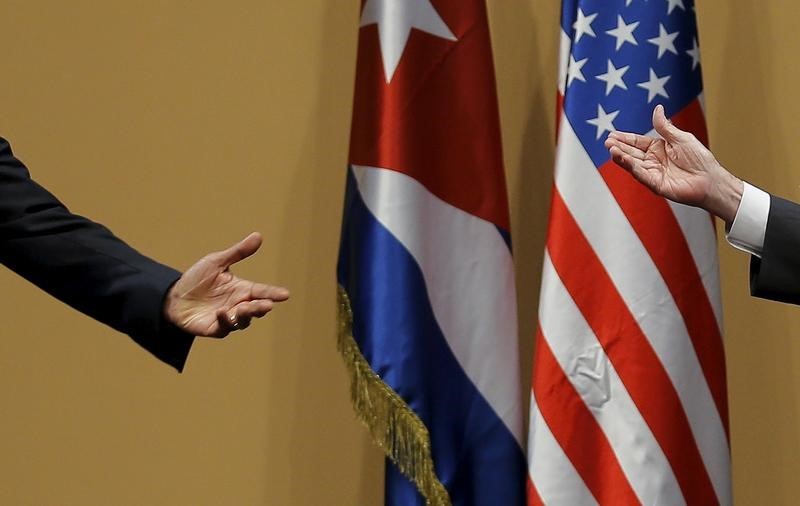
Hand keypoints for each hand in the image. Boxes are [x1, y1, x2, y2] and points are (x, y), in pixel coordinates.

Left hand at [163, 232, 288, 337]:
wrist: (173, 296)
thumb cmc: (197, 279)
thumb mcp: (217, 262)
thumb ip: (238, 252)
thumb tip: (258, 235)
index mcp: (242, 289)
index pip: (261, 291)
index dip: (273, 293)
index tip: (285, 294)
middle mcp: (238, 305)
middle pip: (256, 308)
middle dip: (261, 307)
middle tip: (267, 304)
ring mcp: (228, 318)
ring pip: (243, 321)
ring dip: (245, 315)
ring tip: (243, 307)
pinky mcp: (215, 328)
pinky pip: (224, 327)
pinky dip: (224, 320)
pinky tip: (221, 312)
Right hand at [604, 104, 742, 224]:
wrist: (711, 179)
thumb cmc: (700, 159)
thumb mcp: (681, 137)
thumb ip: (665, 126)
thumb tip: (657, 108)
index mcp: (658, 148)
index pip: (637, 142)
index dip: (625, 138)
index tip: (612, 135)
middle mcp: (653, 161)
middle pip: (631, 153)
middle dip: (619, 147)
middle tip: (607, 142)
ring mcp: (653, 173)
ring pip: (633, 164)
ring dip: (621, 158)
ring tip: (611, 150)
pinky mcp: (655, 184)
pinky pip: (641, 175)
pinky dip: (631, 167)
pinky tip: (623, 160)